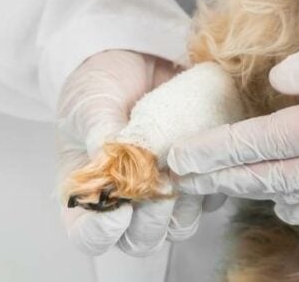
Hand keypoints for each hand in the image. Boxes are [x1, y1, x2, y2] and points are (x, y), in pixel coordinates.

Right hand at [57, 50, 222, 255]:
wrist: (135, 57)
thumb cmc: (101, 84)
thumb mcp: (90, 103)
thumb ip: (98, 131)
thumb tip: (113, 156)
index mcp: (88, 192)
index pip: (89, 235)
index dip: (102, 232)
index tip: (119, 209)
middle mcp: (126, 201)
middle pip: (140, 240)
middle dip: (150, 222)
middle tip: (157, 187)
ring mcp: (163, 190)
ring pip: (178, 227)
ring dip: (183, 208)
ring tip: (182, 170)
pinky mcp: (195, 173)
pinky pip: (211, 197)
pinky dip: (210, 183)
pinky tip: (204, 156)